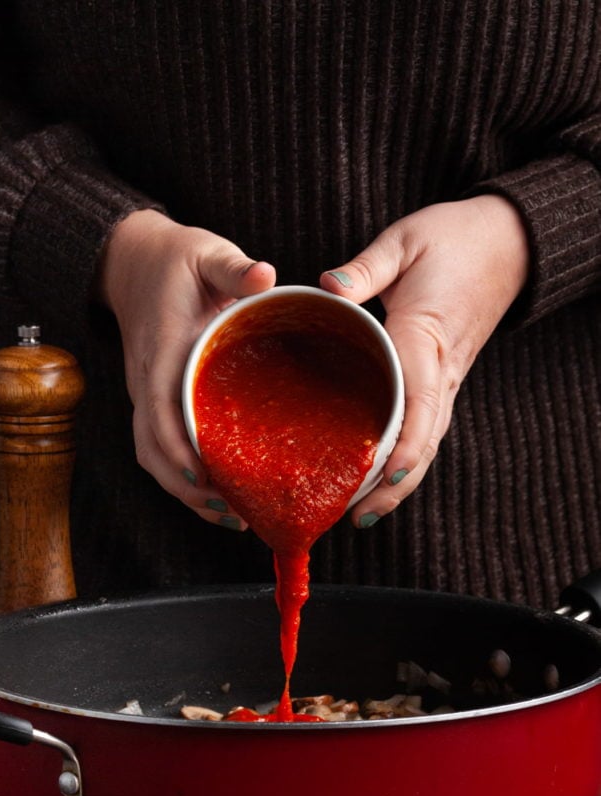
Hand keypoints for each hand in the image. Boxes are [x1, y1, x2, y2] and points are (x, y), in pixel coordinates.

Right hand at [96, 209, 275, 527]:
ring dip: (186, 493)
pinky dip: (185, 479)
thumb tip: (264, 276)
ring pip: (154, 458)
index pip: (159, 408)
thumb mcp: (206, 253)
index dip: (177, 447)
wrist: (133, 261)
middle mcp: (147, 381)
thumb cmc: (175, 259)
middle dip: (187, 488)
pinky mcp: (155, 402)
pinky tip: (219, 496)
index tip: (204, 477)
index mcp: (161, 350)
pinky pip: (162, 450)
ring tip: (232, 518)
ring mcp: (147, 395)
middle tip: (234, 513)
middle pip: (152, 450)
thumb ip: (234, 268)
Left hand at [320, 195, 529, 525]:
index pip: (419, 402)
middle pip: (424, 440)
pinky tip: (380, 479)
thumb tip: (329, 287)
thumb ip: (367, 267)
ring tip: (364, 514)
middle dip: (395, 484)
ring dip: (400, 482)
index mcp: (425, 337)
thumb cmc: (454, 239)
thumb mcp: (405, 241)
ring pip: (427, 442)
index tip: (383, 476)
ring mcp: (445, 380)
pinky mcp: (441, 381)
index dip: (403, 444)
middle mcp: (440, 370)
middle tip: (358, 516)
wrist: (504, 242)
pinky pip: (426, 429)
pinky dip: (406, 460)